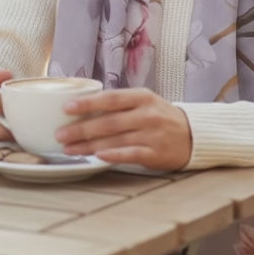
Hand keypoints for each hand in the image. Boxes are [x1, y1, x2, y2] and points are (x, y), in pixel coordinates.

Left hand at [56, 88, 191, 170]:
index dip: (88, 103)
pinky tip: (98, 157)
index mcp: (142, 97)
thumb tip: (81, 107)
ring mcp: (152, 134)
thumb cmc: (160, 117)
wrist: (193, 135)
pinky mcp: (155, 153)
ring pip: (115, 139)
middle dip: (81, 129)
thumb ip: (118, 104)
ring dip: (88, 145)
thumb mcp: (144, 102)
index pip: (111, 98)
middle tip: (59, 134)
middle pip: (109, 121)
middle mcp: (147, 114)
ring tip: (68, 149)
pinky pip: (131, 154)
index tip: (66, 108)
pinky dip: (114, 155)